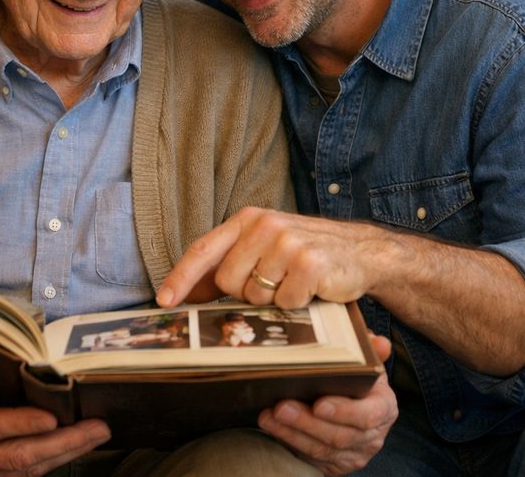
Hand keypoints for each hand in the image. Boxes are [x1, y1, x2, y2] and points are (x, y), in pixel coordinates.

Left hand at [157, 206, 383, 309]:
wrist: (360, 251)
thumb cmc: (305, 253)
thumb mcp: (263, 249)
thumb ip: (227, 267)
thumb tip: (184, 293)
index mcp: (248, 219)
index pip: (204, 249)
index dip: (181, 276)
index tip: (164, 301)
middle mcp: (264, 225)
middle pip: (228, 281)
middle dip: (245, 293)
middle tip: (272, 283)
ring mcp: (287, 242)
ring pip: (255, 294)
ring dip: (273, 299)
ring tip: (293, 282)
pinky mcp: (309, 262)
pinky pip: (286, 302)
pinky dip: (297, 304)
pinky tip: (311, 288)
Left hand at [259, 335, 396, 474]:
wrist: (361, 408)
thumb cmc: (361, 380)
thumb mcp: (369, 363)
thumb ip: (370, 351)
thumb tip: (378, 341)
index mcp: (383, 407)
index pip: (368, 415)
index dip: (344, 412)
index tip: (319, 404)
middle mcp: (372, 436)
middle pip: (339, 435)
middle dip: (306, 422)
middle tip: (281, 406)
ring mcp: (354, 453)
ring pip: (322, 449)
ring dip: (292, 433)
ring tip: (269, 416)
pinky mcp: (335, 464)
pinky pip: (311, 458)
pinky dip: (289, 442)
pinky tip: (272, 427)